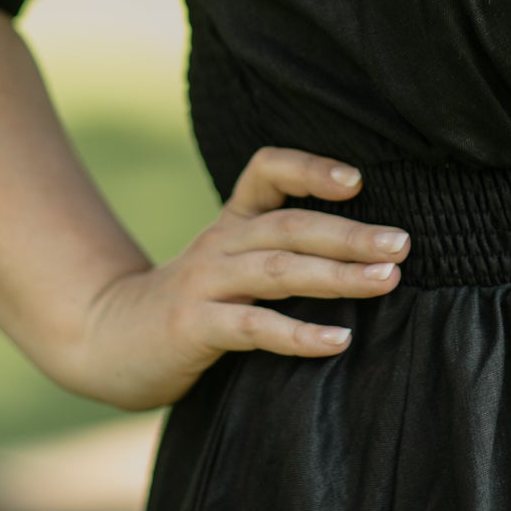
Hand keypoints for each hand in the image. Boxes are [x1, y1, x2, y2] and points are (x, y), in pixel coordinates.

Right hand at [52, 146, 407, 409]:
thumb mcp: (231, 264)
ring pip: (277, 270)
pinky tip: (338, 341)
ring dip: (337, 275)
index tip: (359, 180)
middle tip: (402, 243)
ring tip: (386, 280)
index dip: (310, 168)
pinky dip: (298, 333)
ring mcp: (204, 283)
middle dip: (350, 233)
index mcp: (232, 222)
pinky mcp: (193, 326)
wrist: (109, 340)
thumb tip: (372, 255)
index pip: (267, 170)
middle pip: (290, 225)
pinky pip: (253, 326)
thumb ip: (282, 253)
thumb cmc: (192, 305)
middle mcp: (220, 244)